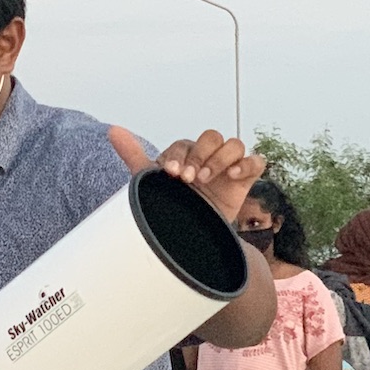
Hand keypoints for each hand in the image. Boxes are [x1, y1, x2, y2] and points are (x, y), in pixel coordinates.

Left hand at [109, 126, 264, 225]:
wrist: (190, 238)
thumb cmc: (171, 207)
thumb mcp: (151, 182)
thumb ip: (133, 155)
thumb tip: (113, 130)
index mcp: (185, 156)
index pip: (184, 144)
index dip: (178, 155)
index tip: (171, 174)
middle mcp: (207, 157)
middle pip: (211, 137)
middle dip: (199, 155)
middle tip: (188, 179)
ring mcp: (227, 167)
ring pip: (233, 144)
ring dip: (219, 159)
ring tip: (205, 179)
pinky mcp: (244, 179)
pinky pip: (256, 161)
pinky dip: (246, 164)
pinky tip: (232, 176)